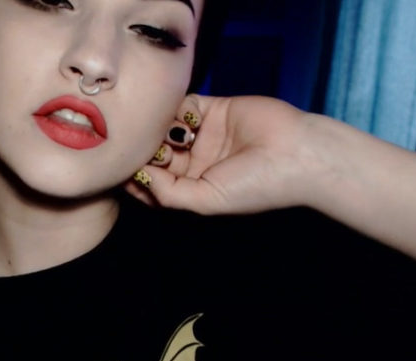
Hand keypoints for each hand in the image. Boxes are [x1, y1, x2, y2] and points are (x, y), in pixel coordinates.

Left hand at [125, 94, 329, 214]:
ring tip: (170, 137)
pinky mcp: (214, 109)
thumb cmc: (256, 186)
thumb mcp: (206, 201)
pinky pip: (184, 104)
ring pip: (165, 128)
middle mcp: (196, 163)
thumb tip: (138, 176)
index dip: (135, 178)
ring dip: (160, 129)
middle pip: (155, 154)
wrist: (295, 153)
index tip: (120, 171)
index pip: (153, 184)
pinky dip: (179, 108)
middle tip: (144, 150)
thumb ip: (168, 193)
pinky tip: (189, 119)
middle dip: (145, 152)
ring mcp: (204, 135)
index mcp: (194, 189)